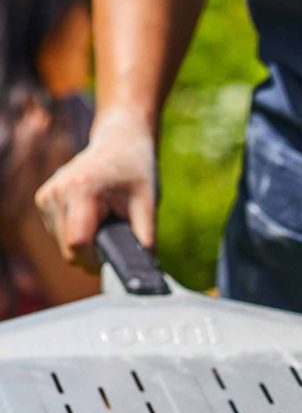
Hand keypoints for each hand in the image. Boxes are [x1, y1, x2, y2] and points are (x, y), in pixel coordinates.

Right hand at [35, 108, 156, 270]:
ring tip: (105, 221)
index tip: (114, 258)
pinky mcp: (44, 201)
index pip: (78, 244)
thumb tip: (144, 270)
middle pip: (69, 250)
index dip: (97, 260)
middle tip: (116, 238)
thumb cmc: (135, 170)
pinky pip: (59, 235)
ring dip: (86, 244)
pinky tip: (92, 218)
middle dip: (93, 254)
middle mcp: (57, 193)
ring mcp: (46, 196)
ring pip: (63, 246)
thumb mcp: (148, 205)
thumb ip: (144, 240)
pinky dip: (76, 234)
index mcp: (81, 190)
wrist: (120, 142)